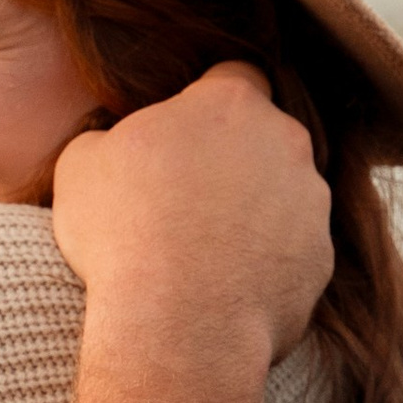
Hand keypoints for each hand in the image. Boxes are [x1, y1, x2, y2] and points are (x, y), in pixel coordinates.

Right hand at [49, 66, 332, 368]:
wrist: (178, 325)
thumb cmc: (124, 233)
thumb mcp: (82, 165)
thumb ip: (110, 138)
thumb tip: (116, 145)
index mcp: (230, 103)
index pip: (233, 78)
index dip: (206, 105)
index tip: (180, 137)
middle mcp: (286, 143)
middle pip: (265, 138)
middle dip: (233, 161)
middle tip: (186, 200)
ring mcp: (312, 204)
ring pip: (284, 196)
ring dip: (254, 214)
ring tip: (204, 255)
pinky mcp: (320, 261)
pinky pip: (293, 252)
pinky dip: (266, 264)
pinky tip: (225, 290)